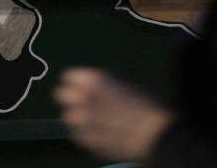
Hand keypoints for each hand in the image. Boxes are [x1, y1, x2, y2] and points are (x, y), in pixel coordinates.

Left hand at [55, 68, 172, 161]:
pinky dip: (84, 135)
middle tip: (81, 106)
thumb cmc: (147, 107)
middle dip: (70, 100)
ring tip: (91, 123)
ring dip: (77, 119)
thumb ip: (103, 89)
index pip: (69, 77)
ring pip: (68, 117)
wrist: (156, 134)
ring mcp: (83, 120)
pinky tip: (98, 135)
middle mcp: (84, 97)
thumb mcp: (123, 87)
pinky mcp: (87, 140)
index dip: (75, 84)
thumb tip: (95, 93)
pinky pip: (77, 136)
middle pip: (61, 95)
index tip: (80, 90)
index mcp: (94, 79)